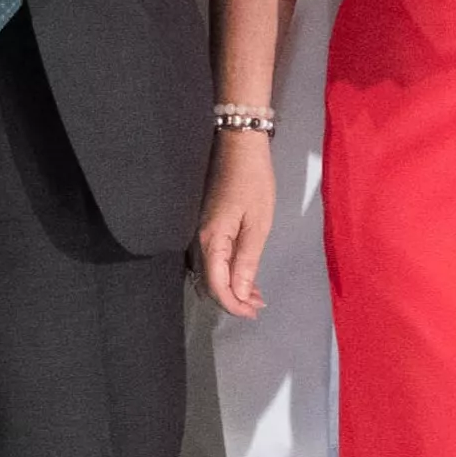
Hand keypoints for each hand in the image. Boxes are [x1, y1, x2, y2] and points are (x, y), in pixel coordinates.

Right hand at [194, 127, 274, 322]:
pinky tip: (243, 273)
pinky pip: (210, 259)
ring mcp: (197, 232)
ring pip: (209, 272)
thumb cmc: (253, 180)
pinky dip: (226, 271)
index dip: (234, 305)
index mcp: (210, 241)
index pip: (217, 287)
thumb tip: (238, 294)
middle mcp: (197, 240)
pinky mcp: (203, 225)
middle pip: (209, 283)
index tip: (254, 313)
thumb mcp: (258, 223)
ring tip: (255, 294)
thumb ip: (247, 261)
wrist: (238, 143)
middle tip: (258, 305)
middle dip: (233, 299)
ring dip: (231, 287)